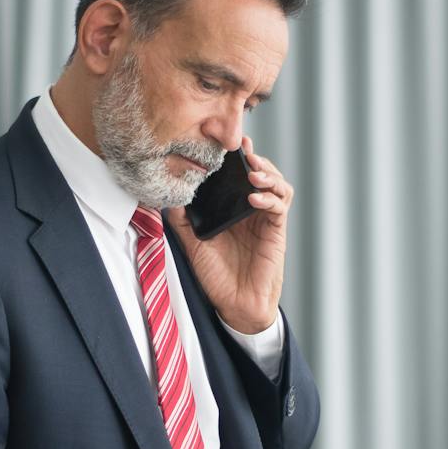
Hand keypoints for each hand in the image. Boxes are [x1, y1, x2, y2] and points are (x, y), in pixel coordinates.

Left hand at [167, 137, 292, 335]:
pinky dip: (270, 197)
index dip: (237, 158)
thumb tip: (167, 196)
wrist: (235, 304)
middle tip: (243, 150)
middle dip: (255, 158)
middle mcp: (251, 210)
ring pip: (278, 184)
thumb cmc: (216, 276)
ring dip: (268, 173)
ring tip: (252, 171)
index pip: (238, 175)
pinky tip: (254, 198)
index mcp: (232, 208)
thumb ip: (182, 220)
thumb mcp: (192, 243)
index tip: (228, 144)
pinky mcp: (276, 231)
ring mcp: (266, 219)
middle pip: (262, 173)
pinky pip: (280, 206)